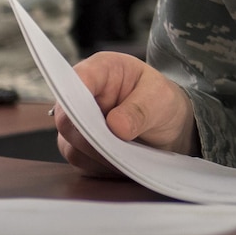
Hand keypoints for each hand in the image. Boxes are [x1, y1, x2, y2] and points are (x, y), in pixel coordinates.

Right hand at [53, 52, 197, 176]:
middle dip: (92, 135)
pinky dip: (101, 164)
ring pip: (71, 144)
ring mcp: (76, 123)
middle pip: (67, 118)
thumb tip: (116, 126)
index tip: (90, 116)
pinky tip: (121, 161)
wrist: (167, 125)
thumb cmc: (161, 101)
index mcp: (101, 70)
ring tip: (127, 153)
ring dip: (98, 154)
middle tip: (117, 146)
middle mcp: (81, 95)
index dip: (77, 96)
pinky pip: (81, 160)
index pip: (78, 79)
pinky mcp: (78, 147)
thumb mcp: (161, 98)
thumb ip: (140, 110)